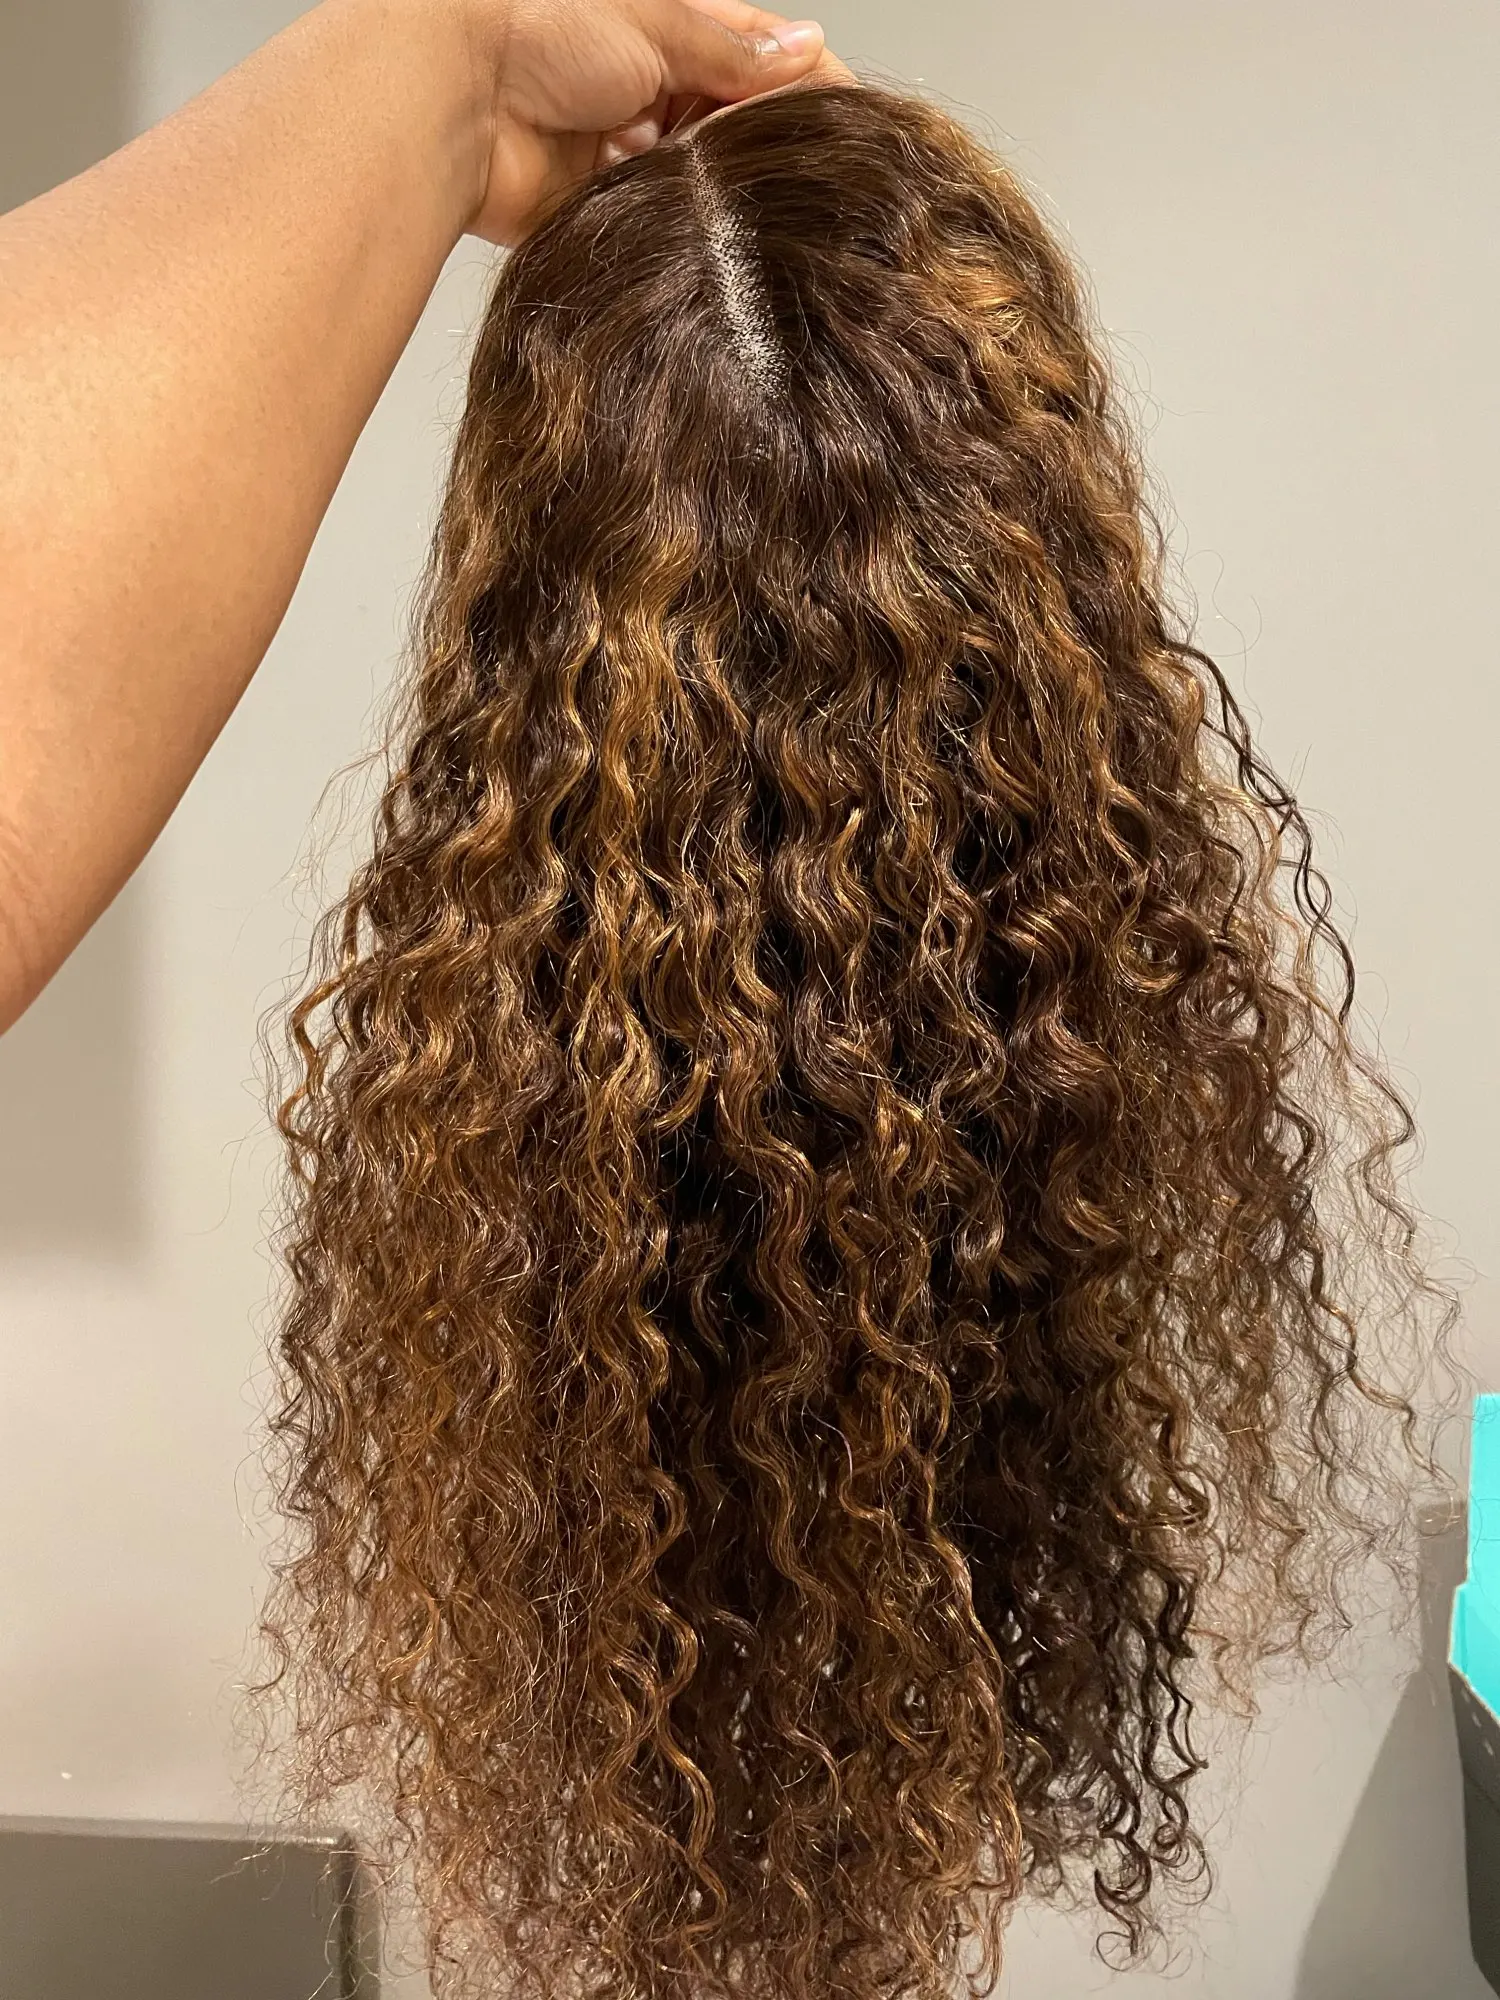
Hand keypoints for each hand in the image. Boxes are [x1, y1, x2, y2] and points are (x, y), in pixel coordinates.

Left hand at [450, 0, 843, 244]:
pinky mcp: (603, 208)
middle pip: (732, 122)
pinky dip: (683, 225)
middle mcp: (649, 87)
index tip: (852, 114)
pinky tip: (708, 230)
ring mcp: (626, 149)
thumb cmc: (533, 29)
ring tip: (758, 201)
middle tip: (811, 171)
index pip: (756, 55)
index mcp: (665, 27)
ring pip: (702, 179)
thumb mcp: (655, 24)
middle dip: (766, 143)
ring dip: (723, 188)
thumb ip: (732, 52)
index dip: (805, 81)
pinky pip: (661, 224)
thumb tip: (806, 50)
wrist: (450, 99)